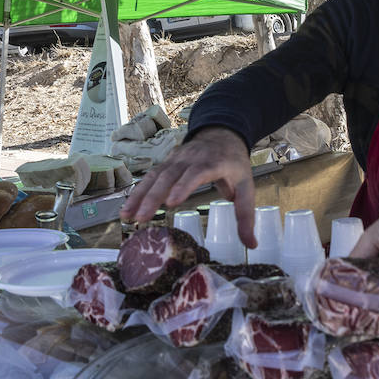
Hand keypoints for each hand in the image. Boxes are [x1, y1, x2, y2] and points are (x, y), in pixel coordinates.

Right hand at [120, 127, 256, 246]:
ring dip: (139, 196)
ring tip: (128, 216)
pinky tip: (128, 209)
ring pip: (155, 176)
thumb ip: (246, 215)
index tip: (172, 202)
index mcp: (213, 162)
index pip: (197, 172)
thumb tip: (251, 245)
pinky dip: (137, 192)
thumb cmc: (233, 164)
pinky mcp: (166, 163)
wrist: (221, 134)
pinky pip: (150, 177)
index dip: (184, 185)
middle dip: (153, 196)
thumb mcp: (246, 186)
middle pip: (169, 176)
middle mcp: (190, 159)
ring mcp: (175, 159)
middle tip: (142, 217)